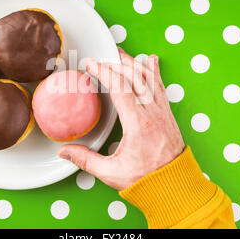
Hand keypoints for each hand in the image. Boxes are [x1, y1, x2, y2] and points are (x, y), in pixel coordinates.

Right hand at [58, 47, 184, 189]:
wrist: (175, 184)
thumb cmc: (146, 179)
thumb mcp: (111, 173)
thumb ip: (86, 160)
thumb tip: (64, 152)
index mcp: (137, 124)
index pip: (119, 88)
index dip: (104, 72)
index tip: (91, 64)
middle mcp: (151, 113)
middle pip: (134, 77)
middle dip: (116, 63)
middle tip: (103, 56)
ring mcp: (161, 111)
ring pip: (149, 78)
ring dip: (134, 63)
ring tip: (121, 53)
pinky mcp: (166, 113)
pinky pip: (160, 86)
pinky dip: (154, 72)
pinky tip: (151, 61)